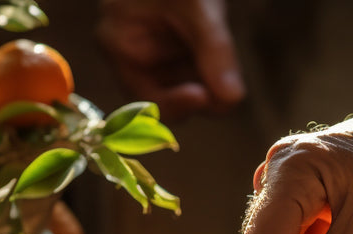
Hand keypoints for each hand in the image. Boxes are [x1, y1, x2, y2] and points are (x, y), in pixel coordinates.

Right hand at [96, 0, 244, 121]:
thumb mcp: (196, 7)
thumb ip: (214, 52)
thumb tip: (232, 100)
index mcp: (120, 43)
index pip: (145, 97)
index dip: (177, 104)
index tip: (207, 97)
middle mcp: (134, 57)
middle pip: (169, 100)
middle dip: (200, 96)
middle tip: (229, 90)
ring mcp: (157, 56)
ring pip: (189, 91)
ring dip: (211, 83)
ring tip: (220, 50)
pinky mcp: (177, 52)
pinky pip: (198, 76)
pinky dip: (215, 73)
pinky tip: (222, 56)